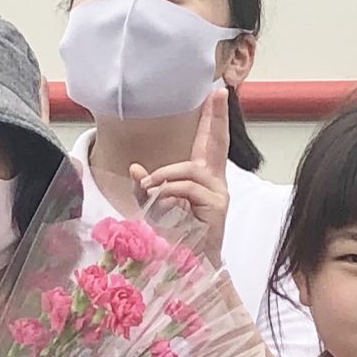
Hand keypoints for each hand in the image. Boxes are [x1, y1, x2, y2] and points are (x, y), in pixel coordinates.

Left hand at [134, 89, 231, 246]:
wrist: (190, 262)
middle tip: (220, 93)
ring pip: (186, 170)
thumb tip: (135, 168)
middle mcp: (214, 179)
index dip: (215, 118)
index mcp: (203, 175)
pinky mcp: (217, 203)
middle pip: (217, 141)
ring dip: (163, 178)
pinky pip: (186, 188)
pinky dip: (169, 193)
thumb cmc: (176, 235)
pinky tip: (163, 203)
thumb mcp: (155, 206)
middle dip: (217, 116)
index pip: (210, 141)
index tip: (219, 93)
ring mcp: (218, 191)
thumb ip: (147, 187)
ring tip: (150, 191)